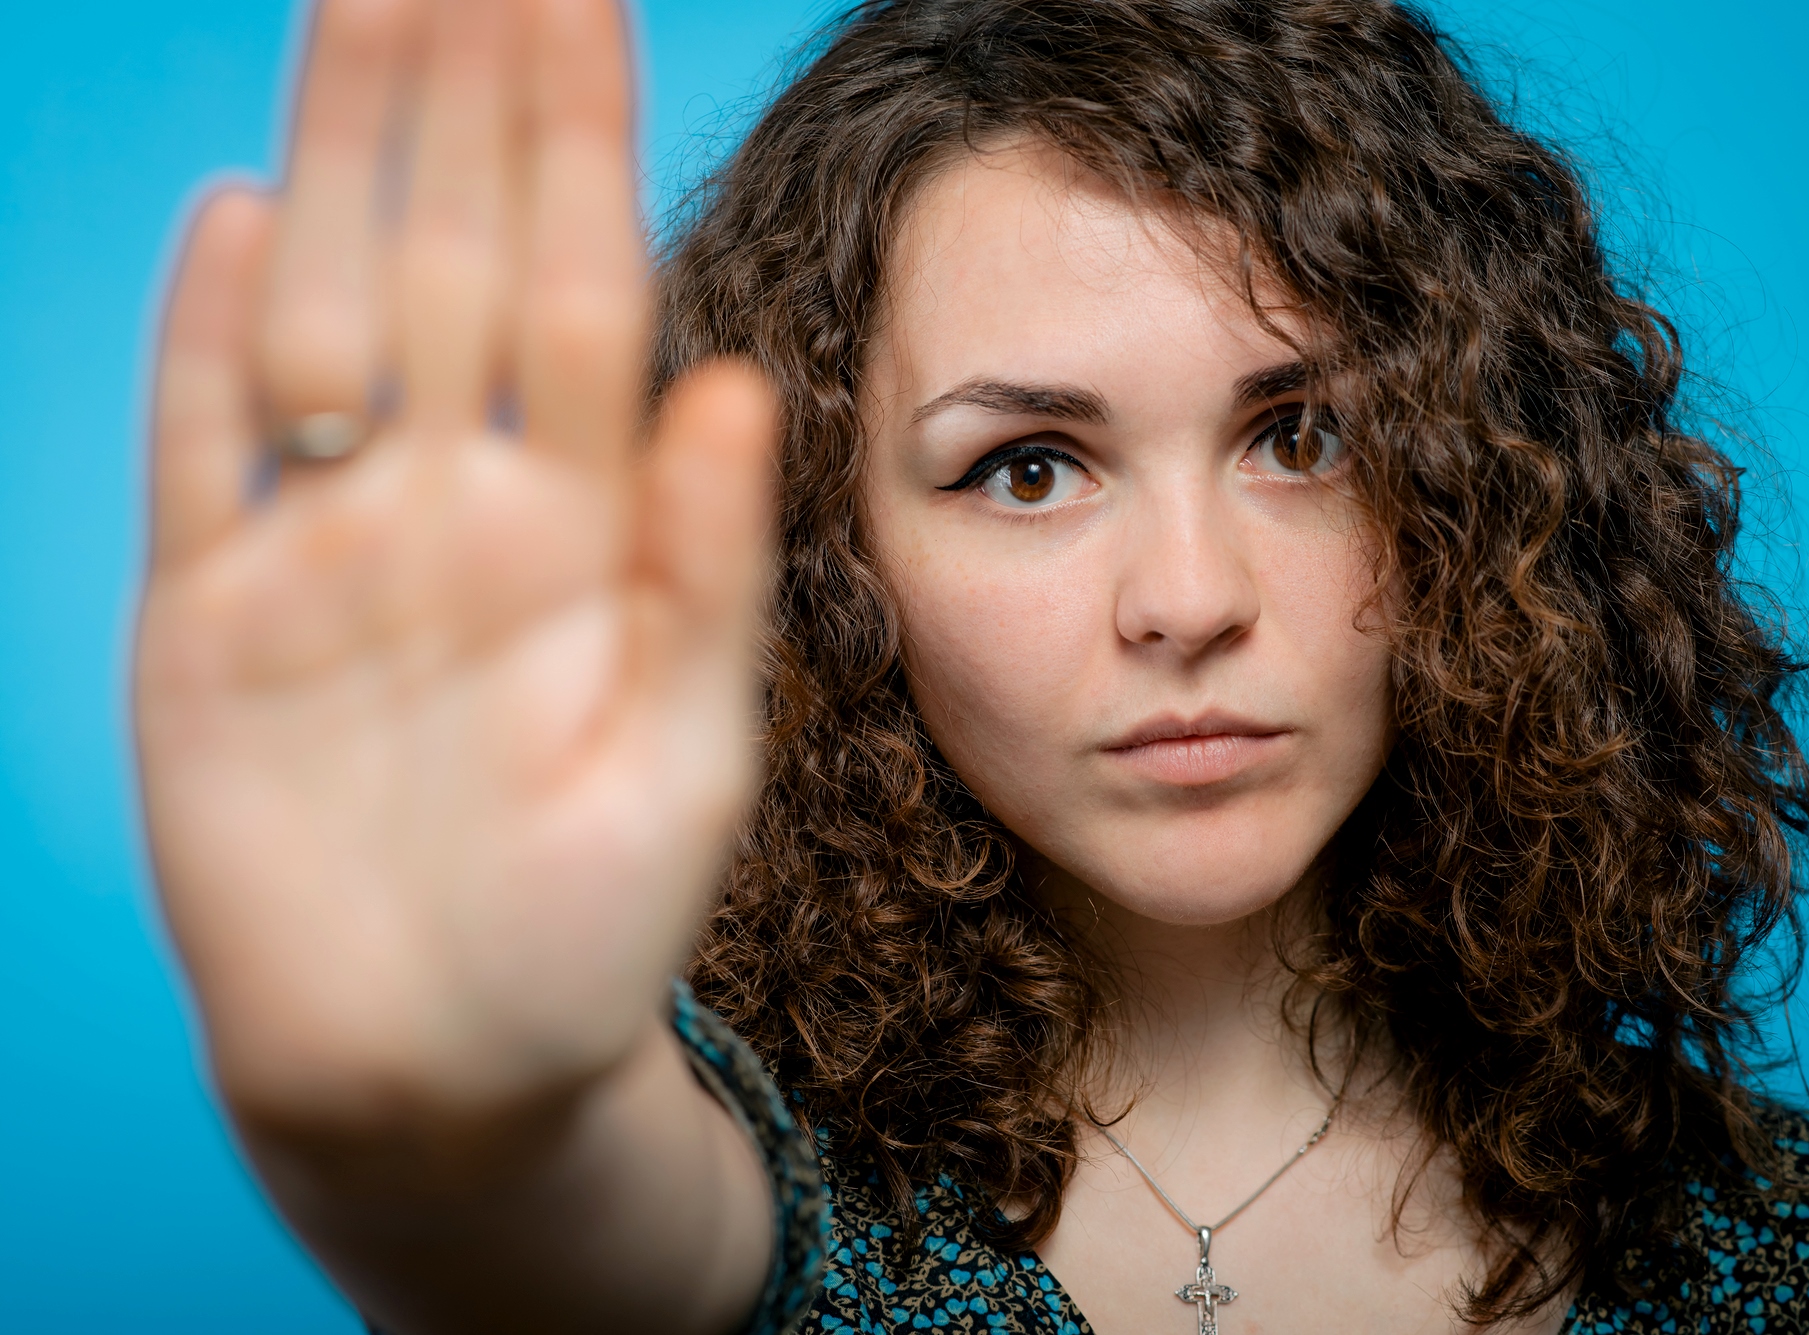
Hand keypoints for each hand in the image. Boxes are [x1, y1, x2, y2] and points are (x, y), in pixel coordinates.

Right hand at [137, 0, 774, 1132]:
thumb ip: (707, 572)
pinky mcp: (209, 623)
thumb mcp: (688, 754)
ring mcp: (326, 552)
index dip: (575, 144)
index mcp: (581, 528)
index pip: (580, 289)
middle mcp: (455, 508)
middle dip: (458, 102)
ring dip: (336, 164)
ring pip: (326, 312)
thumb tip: (740, 386)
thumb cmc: (592, 929)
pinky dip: (206, 343)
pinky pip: (201, 454)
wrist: (443, 1067)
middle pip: (450, 260)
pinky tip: (235, 215)